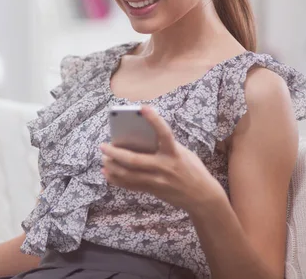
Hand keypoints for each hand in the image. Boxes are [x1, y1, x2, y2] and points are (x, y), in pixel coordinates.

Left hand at [100, 106, 225, 212]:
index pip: (164, 133)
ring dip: (112, 166)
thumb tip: (139, 137)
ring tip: (104, 159)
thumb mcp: (183, 153)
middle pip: (134, 160)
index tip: (143, 108)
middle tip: (103, 146)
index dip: (154, 120)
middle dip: (115, 153)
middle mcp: (164, 167)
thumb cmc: (192, 169)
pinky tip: (108, 173)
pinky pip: (130, 185)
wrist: (202, 197)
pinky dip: (116, 179)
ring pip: (128, 174)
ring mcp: (157, 181)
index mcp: (174, 153)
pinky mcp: (153, 190)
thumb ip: (163, 146)